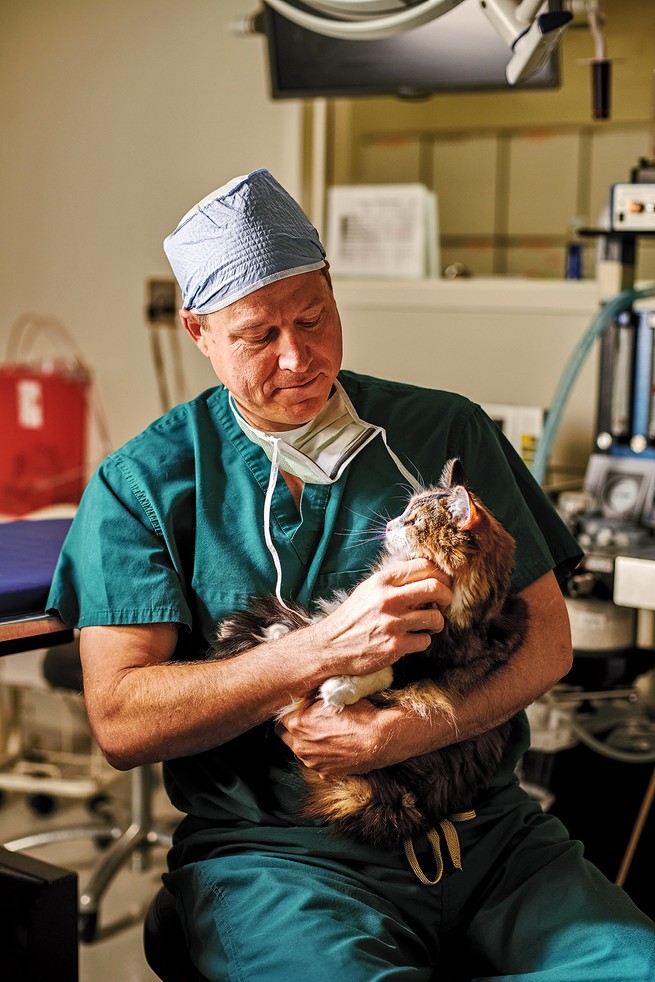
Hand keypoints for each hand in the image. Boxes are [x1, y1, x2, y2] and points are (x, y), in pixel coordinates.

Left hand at [277, 697, 391, 776]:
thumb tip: (305, 696)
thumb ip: (312, 699)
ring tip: (327, 733)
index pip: (281, 717)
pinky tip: (337, 745)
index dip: (293, 711)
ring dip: (309, 742)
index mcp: (297, 724)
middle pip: (287, 736)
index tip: (301, 708)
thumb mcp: (332, 696)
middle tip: (310, 720)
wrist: (381, 738)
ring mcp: (313, 763)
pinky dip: (324, 755)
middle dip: (295, 728)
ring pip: (303, 750)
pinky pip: (319, 762)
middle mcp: (300, 747)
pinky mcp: (327, 774)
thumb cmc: (359, 714)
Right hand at [309, 558, 451, 680]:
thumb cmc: (352, 617)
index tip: (442, 583)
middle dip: (448, 596)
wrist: (330, 646)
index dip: (440, 574)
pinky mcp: (395, 646)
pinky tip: (413, 640)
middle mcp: (388, 599)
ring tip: (430, 624)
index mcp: (382, 580)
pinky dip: (423, 641)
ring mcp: (393, 623)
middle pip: (436, 587)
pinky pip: (425, 640)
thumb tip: (424, 572)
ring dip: (437, 622)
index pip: (424, 566)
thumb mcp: (369, 589)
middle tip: (445, 603)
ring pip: (435, 617)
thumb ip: (393, 580)